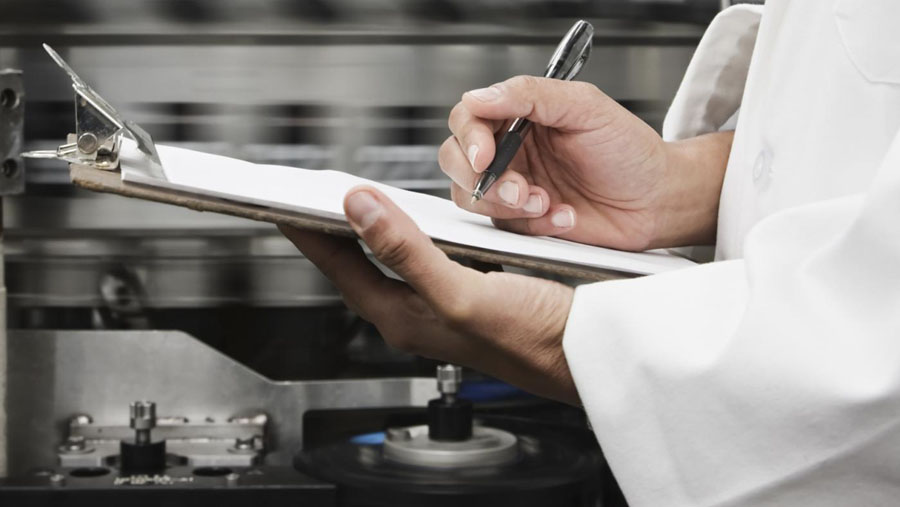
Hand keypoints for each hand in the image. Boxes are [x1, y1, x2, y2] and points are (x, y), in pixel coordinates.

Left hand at [280, 186, 578, 404]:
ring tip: (352, 203)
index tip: (282, 203)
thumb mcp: (462, 294)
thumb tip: (358, 209)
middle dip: (333, 230)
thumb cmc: (534, 338)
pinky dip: (415, 233)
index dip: (308, 234)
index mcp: (405, 318)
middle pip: (359, 264)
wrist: (587, 352)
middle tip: (311, 198)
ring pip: (392, 260)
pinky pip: (426, 257)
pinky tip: (420, 220)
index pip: (339, 268)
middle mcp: (418, 313)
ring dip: (373, 229)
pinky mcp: (468, 292)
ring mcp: (442, 303)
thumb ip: (406, 252)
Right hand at [442, 75, 732, 249]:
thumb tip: (480, 97)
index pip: (468, 119)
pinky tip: (565, 216)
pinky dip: (535, 225)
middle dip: (482, 180)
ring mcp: (513, 188)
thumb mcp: (585, 107)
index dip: (469, 138)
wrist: (658, 201)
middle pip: (455, 160)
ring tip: (546, 202)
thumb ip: (530, 95)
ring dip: (506, 205)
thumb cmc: (630, 152)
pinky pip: (504, 228)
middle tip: (518, 188)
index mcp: (520, 117)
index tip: (485, 154)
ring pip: (471, 199)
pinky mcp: (523, 222)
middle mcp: (510, 151)